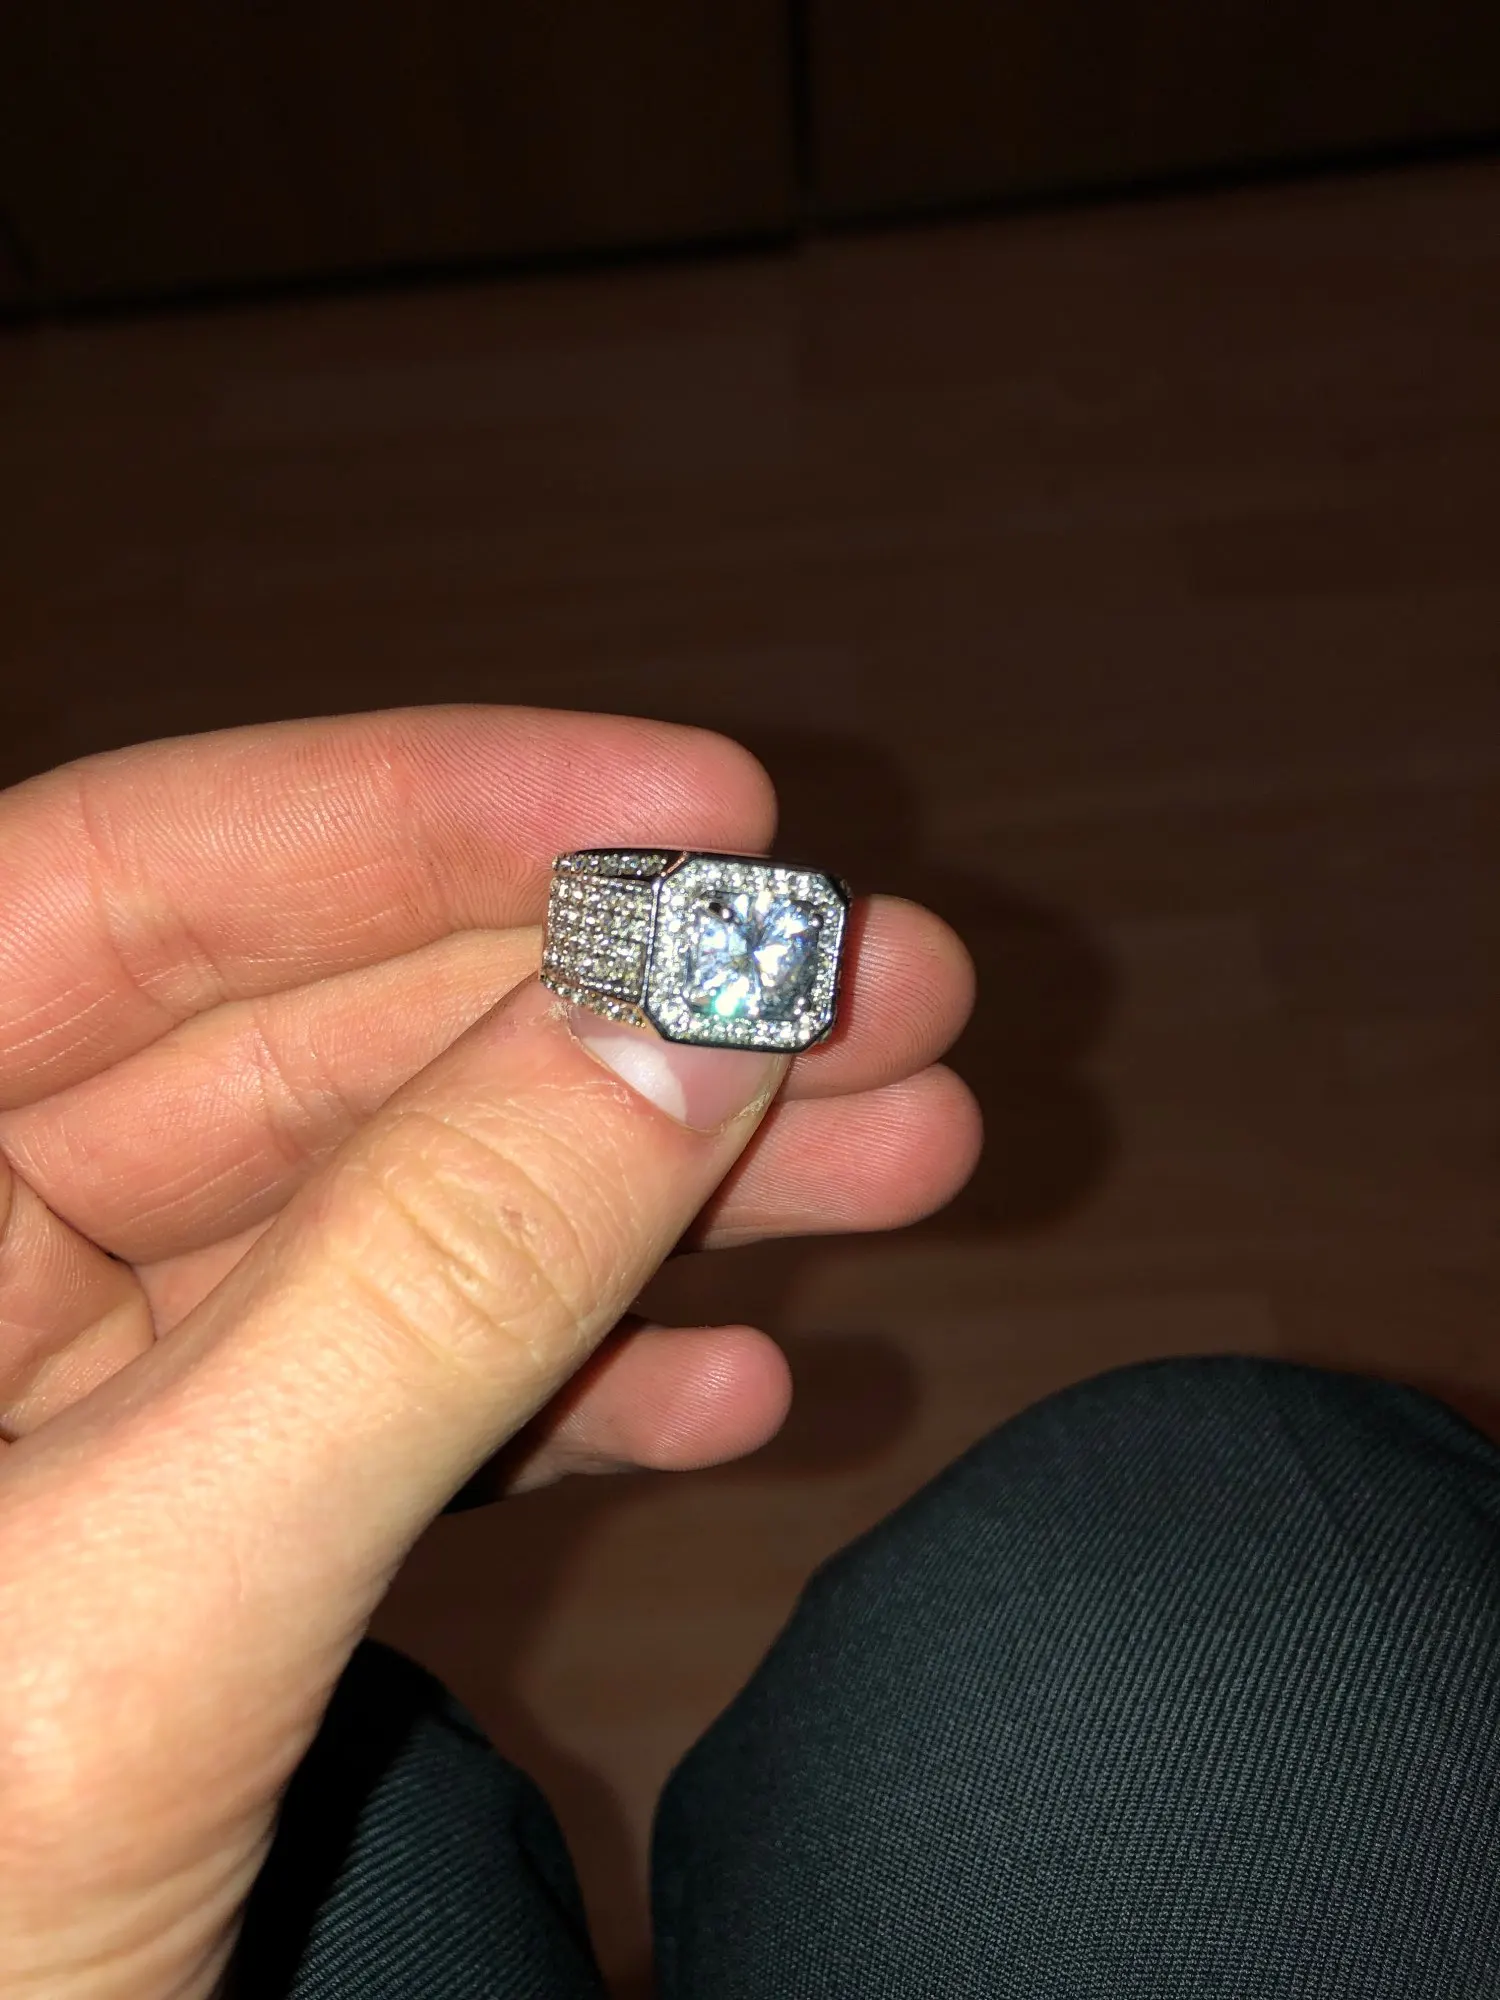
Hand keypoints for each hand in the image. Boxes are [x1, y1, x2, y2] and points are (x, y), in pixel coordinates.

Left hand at [0, 707, 977, 1995]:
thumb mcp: (132, 1627)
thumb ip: (415, 1310)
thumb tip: (674, 1046)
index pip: (136, 890)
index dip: (432, 813)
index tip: (698, 804)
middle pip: (324, 1051)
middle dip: (616, 1013)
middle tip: (869, 976)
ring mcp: (68, 1401)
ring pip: (401, 1218)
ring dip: (658, 1190)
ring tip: (900, 1146)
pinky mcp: (177, 1532)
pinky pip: (398, 1397)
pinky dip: (577, 1384)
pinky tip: (741, 1373)